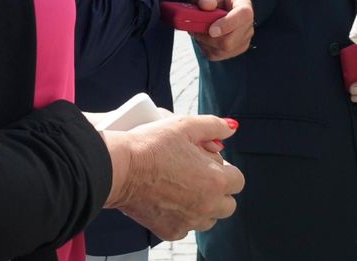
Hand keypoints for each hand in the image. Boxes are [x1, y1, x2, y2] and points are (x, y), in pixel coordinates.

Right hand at [104, 115, 243, 239]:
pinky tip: (168, 198)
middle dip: (218, 190)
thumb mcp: (185, 126)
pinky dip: (182, 215)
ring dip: (203, 204)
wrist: (118, 168)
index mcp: (216, 181)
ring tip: (182, 185)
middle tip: (196, 173)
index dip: (224, 168)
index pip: (238, 180)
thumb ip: (214, 126)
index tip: (207, 161)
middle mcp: (206, 206)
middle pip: (228, 204)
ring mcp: (189, 221)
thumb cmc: (151, 145)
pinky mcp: (170, 231)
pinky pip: (186, 226)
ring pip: (209, 218)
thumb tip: (231, 129)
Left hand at [177, 0, 254, 60]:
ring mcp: (242, 38)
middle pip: (232, 40)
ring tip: (199, 28)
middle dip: (209, 37)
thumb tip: (207, 5)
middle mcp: (247, 22)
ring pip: (223, 49)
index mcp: (243, 2)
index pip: (244, 15)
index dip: (228, 24)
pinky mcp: (233, 50)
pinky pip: (216, 55)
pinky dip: (204, 46)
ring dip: (205, 41)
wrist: (205, 3)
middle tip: (195, 26)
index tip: (211, 30)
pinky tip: (203, 35)